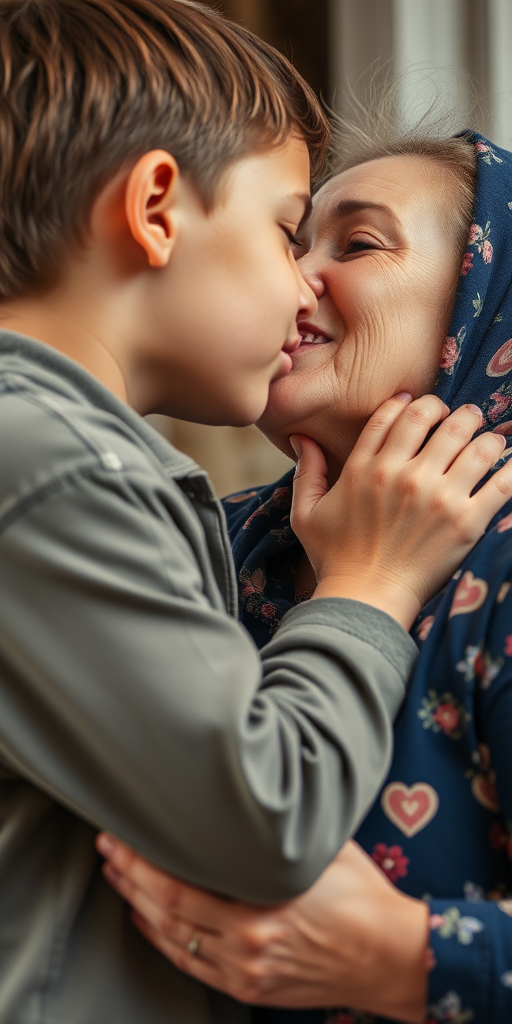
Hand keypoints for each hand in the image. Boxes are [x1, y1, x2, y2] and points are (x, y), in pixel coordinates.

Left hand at [96, 834, 428, 1021]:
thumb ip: (283, 829)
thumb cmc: (364, 896)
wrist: (393, 956)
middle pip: (169, 913)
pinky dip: (163, 940)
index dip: (144, 864)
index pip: (182, 887)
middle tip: (108, 848)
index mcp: (263, 912)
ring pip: (175, 941)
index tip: (124, 836)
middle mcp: (249, 948)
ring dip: (140, 907)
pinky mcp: (252, 988)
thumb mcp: (325, 848)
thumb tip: (253, 792)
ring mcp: (248, 972)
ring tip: (118, 877)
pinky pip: (193, 966)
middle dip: (131, 878)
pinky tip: (147, 919)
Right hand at [290, 395, 511, 628]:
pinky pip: (502, 482)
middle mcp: (402, 474)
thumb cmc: (334, 560)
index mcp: (365, 468)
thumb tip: (301, 437)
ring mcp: (437, 496)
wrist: (365, 601)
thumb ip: (307, 472)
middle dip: (456, 413)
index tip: (424, 408)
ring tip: (490, 441)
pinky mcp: (466, 521)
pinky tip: (508, 468)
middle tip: (466, 418)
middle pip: (439, 418)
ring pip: (475, 443)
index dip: (413, 403)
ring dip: (486, 436)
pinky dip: (510, 469)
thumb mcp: (306, 514)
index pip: (395, 414)